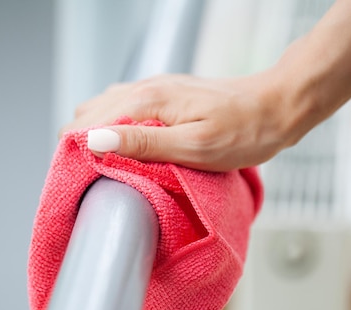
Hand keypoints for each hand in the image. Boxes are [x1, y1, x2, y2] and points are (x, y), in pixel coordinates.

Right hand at [60, 71, 313, 171]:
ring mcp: (154, 89)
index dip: (75, 152)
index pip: (86, 123)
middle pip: (87, 113)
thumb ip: (143, 144)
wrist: (275, 108)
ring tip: (104, 166)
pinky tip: (126, 147)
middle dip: (80, 144)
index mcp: (146, 101)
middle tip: (89, 178)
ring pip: (102, 109)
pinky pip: (123, 108)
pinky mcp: (164, 95)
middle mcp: (144, 88)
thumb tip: (95, 141)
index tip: (78, 180)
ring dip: (96, 135)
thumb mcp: (193, 148)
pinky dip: (113, 127)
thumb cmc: (242, 133)